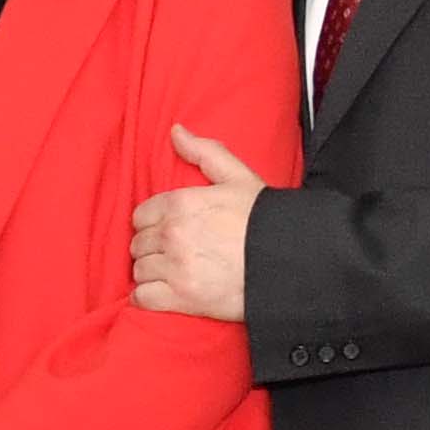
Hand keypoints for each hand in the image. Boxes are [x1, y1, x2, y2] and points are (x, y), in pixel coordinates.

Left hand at [127, 123, 264, 320]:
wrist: (291, 262)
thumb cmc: (266, 220)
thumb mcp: (239, 177)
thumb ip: (204, 152)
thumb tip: (176, 131)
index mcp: (181, 203)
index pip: (141, 215)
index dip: (152, 223)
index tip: (167, 230)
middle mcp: (172, 234)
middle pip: (138, 244)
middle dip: (152, 248)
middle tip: (171, 254)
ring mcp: (175, 267)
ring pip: (139, 270)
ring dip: (151, 273)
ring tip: (170, 274)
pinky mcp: (181, 298)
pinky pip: (142, 298)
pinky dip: (147, 298)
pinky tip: (161, 294)